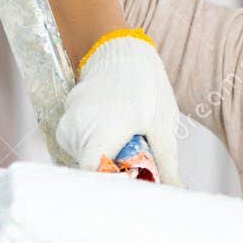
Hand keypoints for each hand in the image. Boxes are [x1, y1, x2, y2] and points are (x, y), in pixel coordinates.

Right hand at [55, 31, 184, 185]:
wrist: (121, 51)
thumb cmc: (144, 87)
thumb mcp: (161, 126)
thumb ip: (166, 163)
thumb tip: (177, 191)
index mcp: (101, 133)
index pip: (94, 176)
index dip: (112, 186)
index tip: (131, 187)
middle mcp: (77, 131)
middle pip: (90, 169)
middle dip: (113, 173)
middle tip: (137, 167)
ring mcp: (68, 124)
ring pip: (85, 157)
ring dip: (105, 158)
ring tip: (126, 144)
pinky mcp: (65, 120)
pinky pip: (79, 144)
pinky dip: (96, 145)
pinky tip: (114, 133)